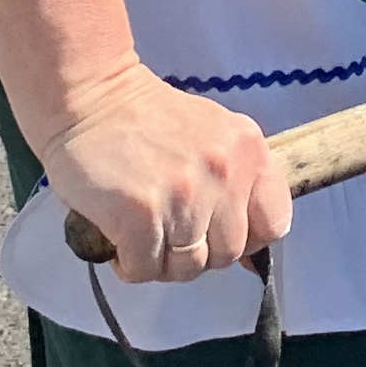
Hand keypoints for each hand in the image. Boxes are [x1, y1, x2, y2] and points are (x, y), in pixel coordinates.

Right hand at [35, 57, 293, 284]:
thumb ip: (235, 181)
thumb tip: (248, 254)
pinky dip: (131, 266)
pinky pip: (145, 270)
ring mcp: (184, 195)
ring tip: (144, 241)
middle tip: (170, 238)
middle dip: (198, 255)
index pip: (274, 224)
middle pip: (227, 254)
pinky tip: (121, 243)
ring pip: (188, 268)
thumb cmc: (149, 119)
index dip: (248, 242)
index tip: (219, 237)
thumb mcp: (212, 136)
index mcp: (248, 151)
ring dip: (163, 264)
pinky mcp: (141, 214)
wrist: (92, 96)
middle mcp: (224, 173)